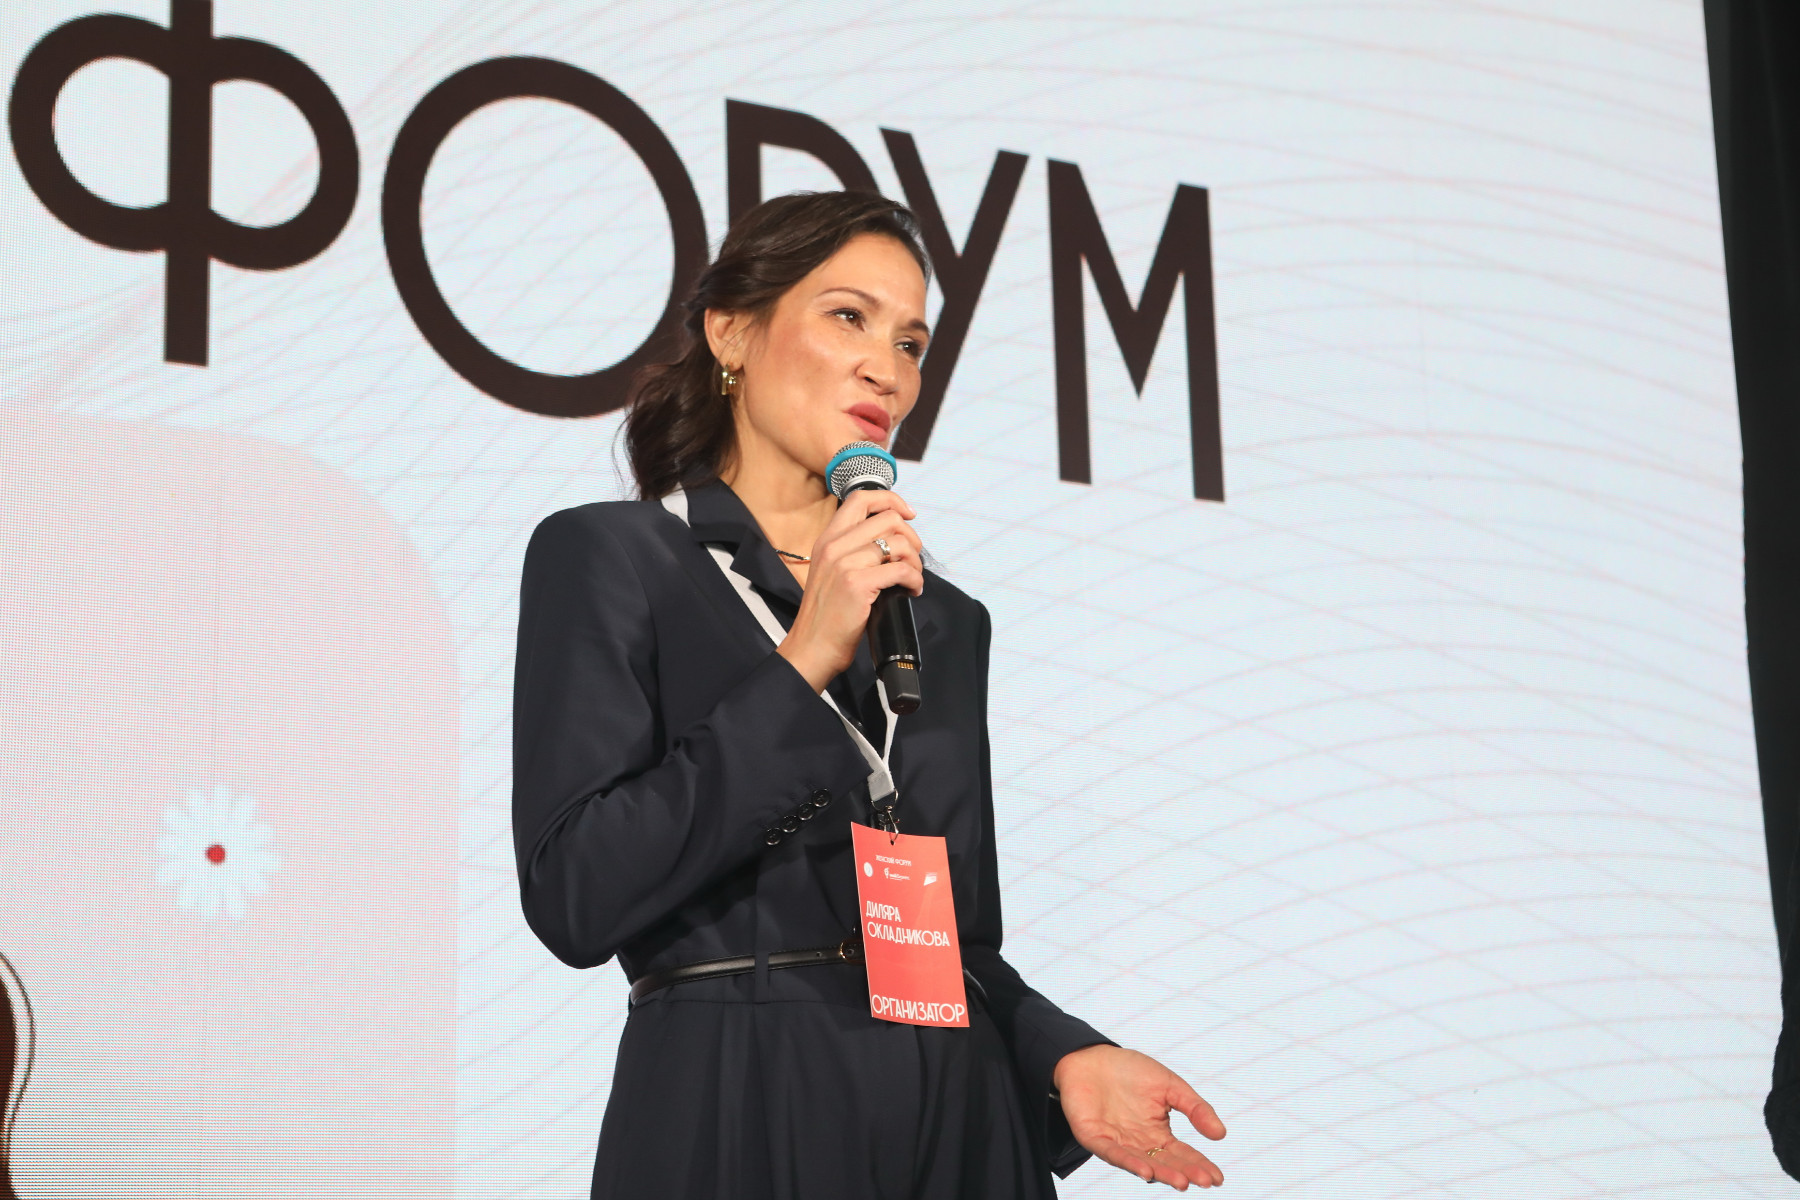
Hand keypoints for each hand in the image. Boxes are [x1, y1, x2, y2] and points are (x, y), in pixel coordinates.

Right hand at [777, 489, 922, 691]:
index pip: (861, 498)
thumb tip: (891, 539)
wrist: (813, 645)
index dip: (891, 500)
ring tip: (913, 578)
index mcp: (827, 539)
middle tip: (912, 558)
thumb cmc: (827, 614)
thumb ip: (852, 549)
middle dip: (911, 538)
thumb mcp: (831, 571)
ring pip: (899, 543)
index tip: (907, 513)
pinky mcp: (857, 584)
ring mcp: (845, 564)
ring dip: (915, 561)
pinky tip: (911, 591)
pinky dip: (915, 580)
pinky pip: (901, 569)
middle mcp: (834, 546)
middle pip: (888, 519)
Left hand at [1053, 1045, 1226, 1189]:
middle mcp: (1139, 1143)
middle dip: (1185, 1172)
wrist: (1090, 1056)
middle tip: (1204, 1181)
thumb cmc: (1130, 1070)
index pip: (1182, 1154)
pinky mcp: (1094, 1137)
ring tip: (1182, 1182)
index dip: (1199, 1165)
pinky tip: (1146, 1172)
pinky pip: (1113, 1153)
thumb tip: (1221, 1134)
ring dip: (1162, 1174)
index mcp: (1157, 1132)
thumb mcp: (1169, 1085)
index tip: (1217, 1178)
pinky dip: (1129, 1163)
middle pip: (1165, 1162)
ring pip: (1142, 1163)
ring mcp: (1117, 1142)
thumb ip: (1194, 1108)